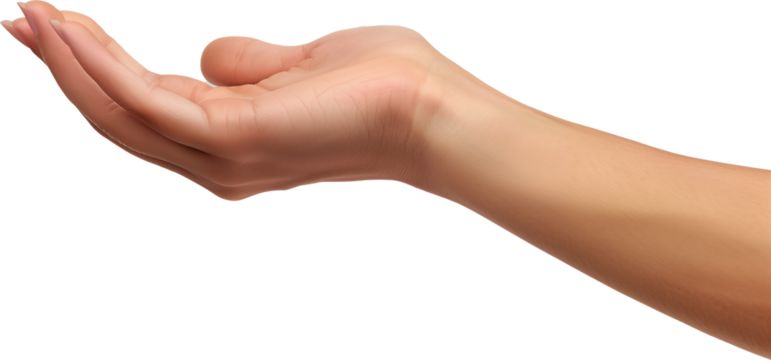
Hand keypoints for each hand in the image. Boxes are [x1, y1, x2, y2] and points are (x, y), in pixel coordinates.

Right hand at [2, 0, 466, 202]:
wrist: (431, 110)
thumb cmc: (377, 85)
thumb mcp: (296, 65)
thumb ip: (246, 64)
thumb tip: (207, 53)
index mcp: (230, 142)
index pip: (145, 106)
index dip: (96, 66)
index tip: (55, 23)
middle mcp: (217, 162)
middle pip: (120, 117)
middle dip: (67, 67)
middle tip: (22, 16)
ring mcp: (222, 158)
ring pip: (121, 114)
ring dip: (71, 64)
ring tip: (31, 15)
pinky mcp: (232, 140)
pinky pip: (147, 103)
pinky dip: (102, 67)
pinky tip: (70, 30)